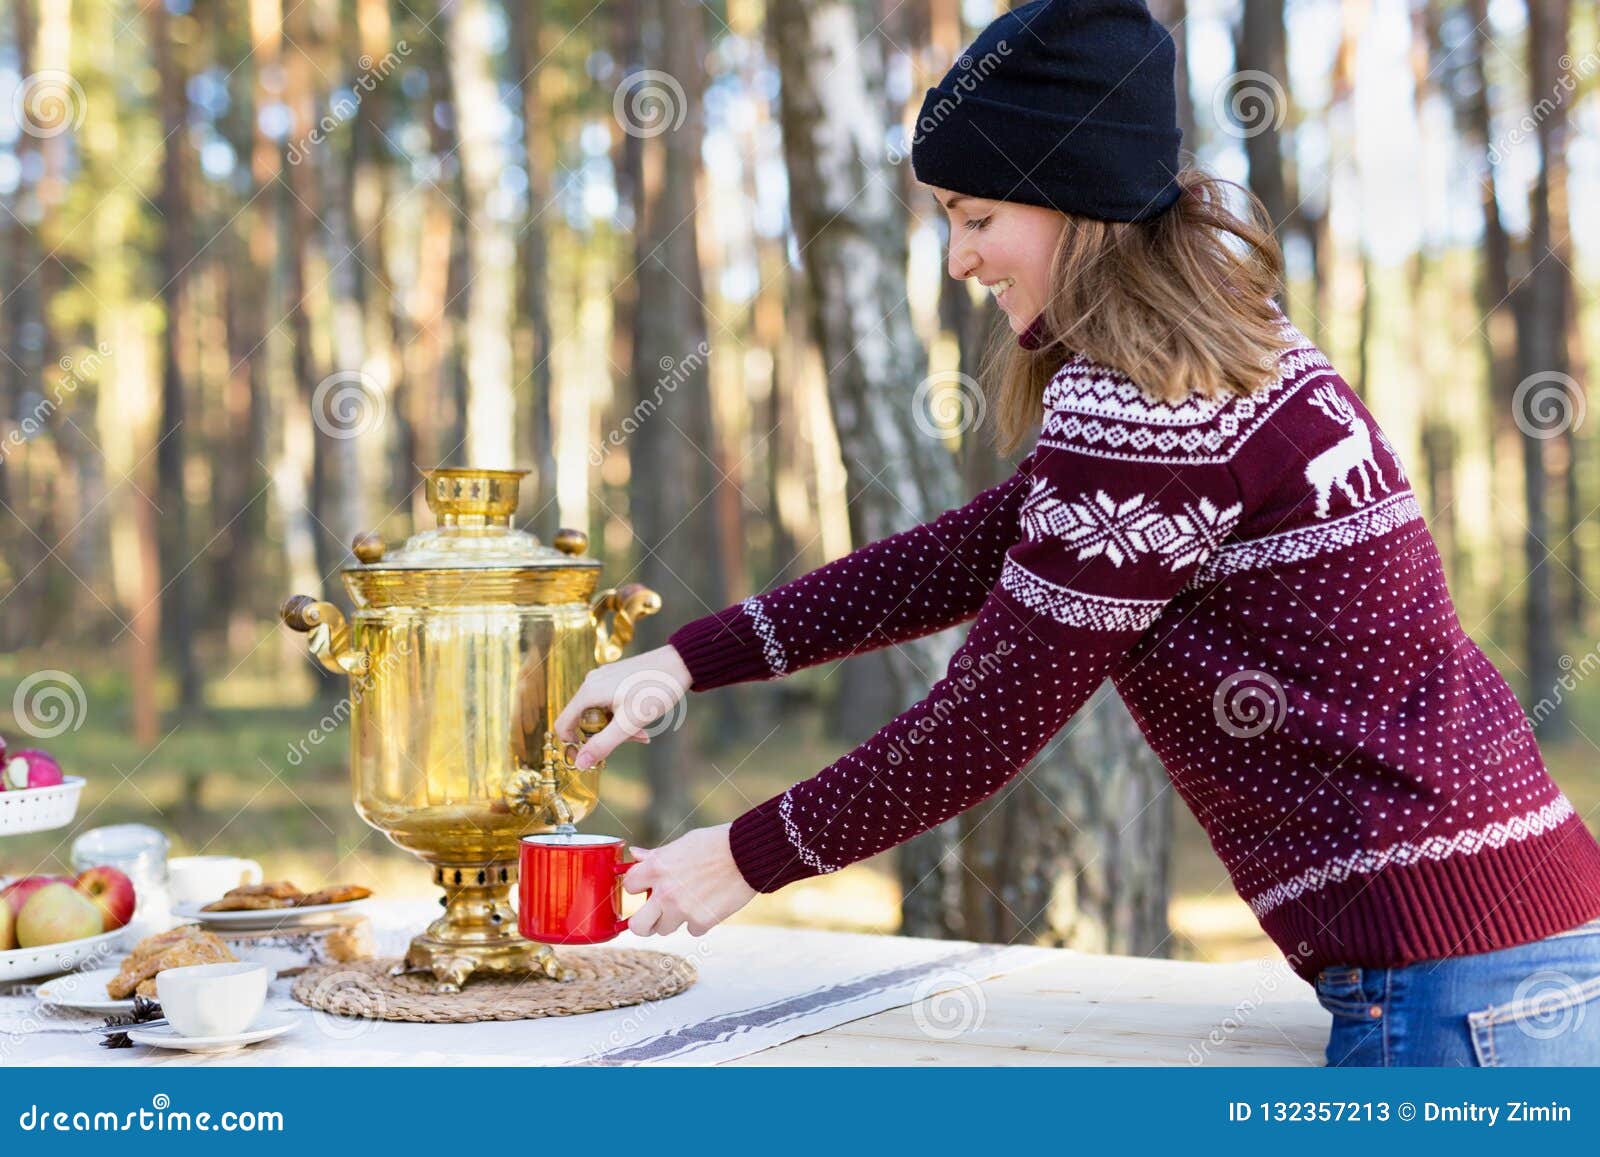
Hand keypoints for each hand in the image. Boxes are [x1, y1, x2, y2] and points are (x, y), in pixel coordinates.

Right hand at [552, 644, 693, 768]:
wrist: (680, 663)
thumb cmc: (655, 690)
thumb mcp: (629, 723)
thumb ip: (603, 744)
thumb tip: (580, 764)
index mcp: (588, 692)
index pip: (563, 725)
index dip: (572, 745)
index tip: (592, 757)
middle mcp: (590, 683)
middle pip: (584, 721)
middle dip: (605, 736)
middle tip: (634, 739)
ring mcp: (602, 679)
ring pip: (599, 714)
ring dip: (617, 728)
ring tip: (643, 732)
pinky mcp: (613, 678)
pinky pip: (608, 703)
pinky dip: (622, 716)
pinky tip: (641, 719)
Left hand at [619, 823, 756, 935]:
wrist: (748, 854)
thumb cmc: (715, 843)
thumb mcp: (682, 844)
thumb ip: (657, 856)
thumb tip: (634, 855)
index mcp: (656, 868)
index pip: (628, 887)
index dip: (637, 887)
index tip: (645, 888)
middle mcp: (665, 892)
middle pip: (638, 926)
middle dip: (644, 922)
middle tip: (653, 917)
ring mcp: (682, 910)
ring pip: (665, 929)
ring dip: (674, 920)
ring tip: (689, 903)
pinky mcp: (702, 921)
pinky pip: (692, 930)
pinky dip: (699, 921)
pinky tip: (709, 904)